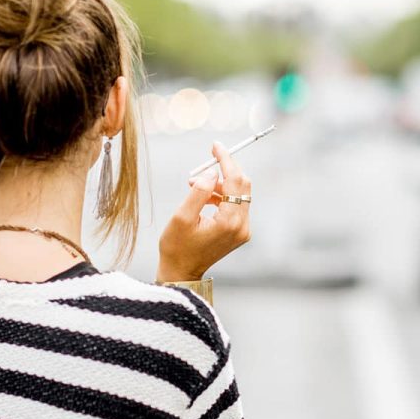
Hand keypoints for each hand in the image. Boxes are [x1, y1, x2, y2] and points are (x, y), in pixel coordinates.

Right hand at [157, 141, 252, 281]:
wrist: (181, 272)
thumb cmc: (177, 246)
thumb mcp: (182, 217)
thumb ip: (199, 192)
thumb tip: (212, 173)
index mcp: (229, 222)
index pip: (235, 181)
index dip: (226, 160)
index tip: (216, 146)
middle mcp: (242, 226)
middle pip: (242, 185)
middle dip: (224, 170)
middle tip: (205, 162)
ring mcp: (242, 230)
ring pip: (239, 194)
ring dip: (219, 183)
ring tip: (194, 183)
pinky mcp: (239, 232)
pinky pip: (235, 205)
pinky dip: (221, 195)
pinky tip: (203, 196)